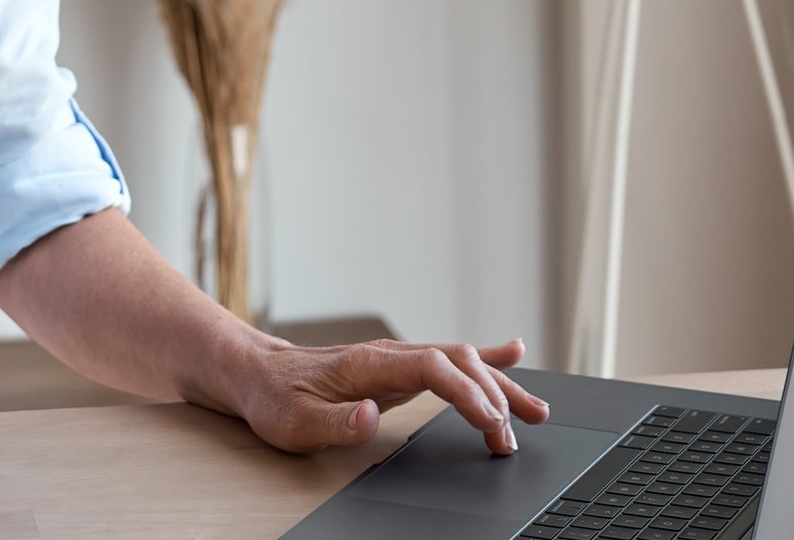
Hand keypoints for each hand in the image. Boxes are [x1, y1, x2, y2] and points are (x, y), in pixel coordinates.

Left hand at [223, 334, 550, 455]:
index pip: (433, 368)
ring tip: (536, 413)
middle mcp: (388, 355)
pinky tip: (513, 355)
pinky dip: (485, 359)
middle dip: (493, 395)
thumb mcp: (294, 422)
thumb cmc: (274, 398)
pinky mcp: (398, 369)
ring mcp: (396, 359)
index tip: (490, 422)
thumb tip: (370, 416)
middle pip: (457, 362)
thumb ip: (335, 422)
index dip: (467, 393)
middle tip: (511, 437)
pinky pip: (449, 359)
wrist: (257, 375)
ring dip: (499, 384)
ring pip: (461, 361)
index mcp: (368, 364)